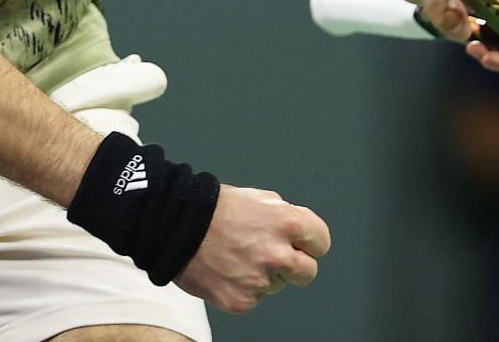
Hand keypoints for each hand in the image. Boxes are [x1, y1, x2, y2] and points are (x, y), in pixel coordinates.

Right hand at [174, 184, 329, 313]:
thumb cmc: (213, 208)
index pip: (322, 242)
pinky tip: (228, 269)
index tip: (302, 245)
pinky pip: (254, 298)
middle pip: (307, 272)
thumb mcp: (259, 198)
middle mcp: (278, 254)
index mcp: (287, 223)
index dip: (310, 242)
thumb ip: (284, 216)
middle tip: (272, 255)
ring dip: (264, 275)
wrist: (176, 227)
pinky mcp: (242, 300)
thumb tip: (297, 231)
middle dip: (294, 265)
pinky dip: (243, 288)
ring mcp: (260, 280)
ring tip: (239, 256)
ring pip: (278, 285)